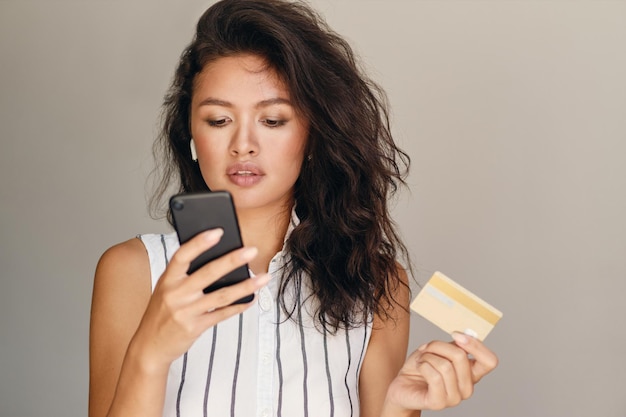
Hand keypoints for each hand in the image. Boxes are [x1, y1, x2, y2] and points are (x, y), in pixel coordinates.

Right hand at [129, 229, 269, 371]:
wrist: (150, 346)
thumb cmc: (162, 312)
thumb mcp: (167, 289)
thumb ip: (186, 275)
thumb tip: (220, 258)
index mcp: (167, 279)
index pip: (183, 255)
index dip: (200, 242)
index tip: (218, 232)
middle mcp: (175, 294)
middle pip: (208, 273)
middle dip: (232, 260)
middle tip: (252, 250)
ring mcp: (185, 312)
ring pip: (221, 295)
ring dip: (246, 286)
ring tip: (264, 277)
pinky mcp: (195, 327)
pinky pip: (222, 314)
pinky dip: (239, 305)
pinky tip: (252, 298)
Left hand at [384, 332, 498, 413]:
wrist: (402, 386)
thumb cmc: (421, 367)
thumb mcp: (438, 351)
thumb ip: (453, 346)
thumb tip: (463, 337)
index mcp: (471, 374)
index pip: (490, 361)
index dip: (476, 345)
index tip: (455, 334)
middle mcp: (467, 388)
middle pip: (461, 357)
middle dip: (438, 345)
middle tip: (427, 348)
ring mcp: (454, 398)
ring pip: (445, 366)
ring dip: (427, 356)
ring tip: (421, 360)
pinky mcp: (439, 403)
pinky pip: (435, 377)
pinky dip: (423, 365)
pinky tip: (419, 367)